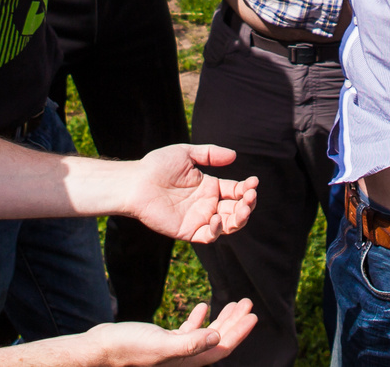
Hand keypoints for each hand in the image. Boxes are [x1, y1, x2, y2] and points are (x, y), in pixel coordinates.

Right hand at [82, 301, 258, 364]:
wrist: (103, 348)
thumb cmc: (128, 348)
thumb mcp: (161, 344)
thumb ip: (190, 343)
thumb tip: (218, 338)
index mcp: (187, 361)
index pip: (221, 347)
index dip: (239, 333)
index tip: (253, 315)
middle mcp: (185, 358)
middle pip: (217, 340)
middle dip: (234, 322)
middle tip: (248, 303)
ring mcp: (175, 350)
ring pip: (206, 334)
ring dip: (220, 318)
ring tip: (234, 303)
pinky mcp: (164, 341)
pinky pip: (188, 330)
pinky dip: (198, 318)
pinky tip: (203, 306)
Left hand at [118, 143, 259, 242]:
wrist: (136, 183)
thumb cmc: (157, 166)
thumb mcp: (186, 153)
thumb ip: (210, 154)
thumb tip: (234, 155)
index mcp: (209, 187)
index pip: (235, 190)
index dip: (247, 188)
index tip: (254, 182)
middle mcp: (207, 204)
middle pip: (236, 209)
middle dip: (248, 204)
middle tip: (250, 196)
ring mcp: (199, 218)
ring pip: (228, 225)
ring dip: (239, 218)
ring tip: (244, 208)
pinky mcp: (188, 231)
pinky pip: (208, 236)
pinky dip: (217, 230)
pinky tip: (217, 218)